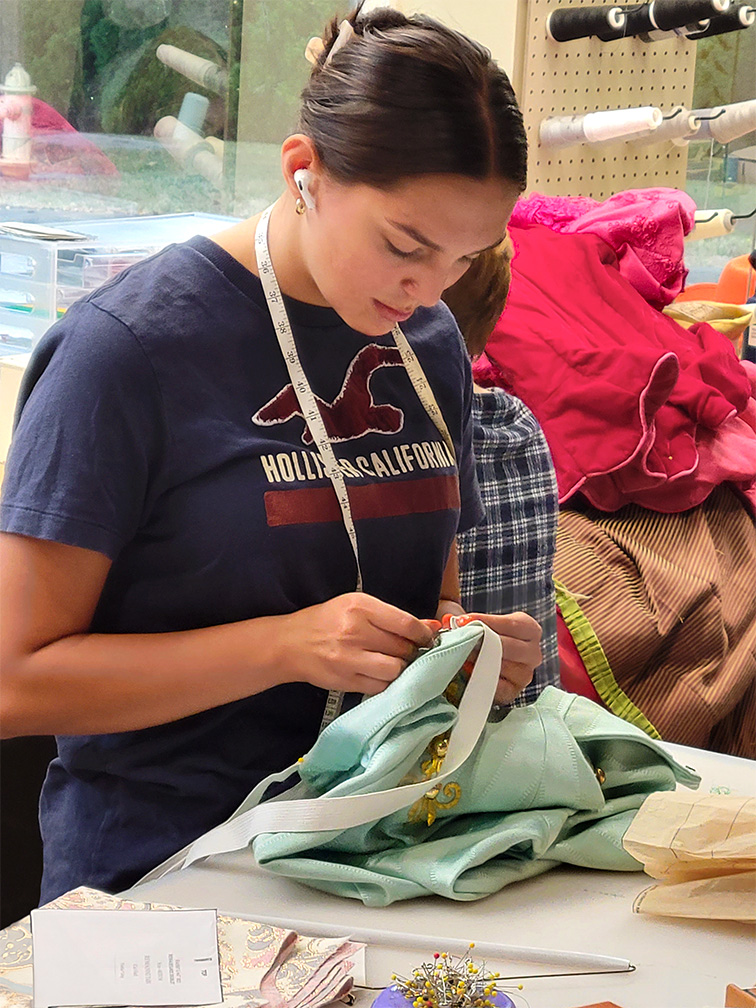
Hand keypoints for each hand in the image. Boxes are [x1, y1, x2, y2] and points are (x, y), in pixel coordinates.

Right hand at [281, 592, 434, 695]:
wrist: (290, 644)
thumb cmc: (326, 621)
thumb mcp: (356, 606)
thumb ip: (391, 616)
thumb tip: (429, 626)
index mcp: (359, 608)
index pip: (406, 624)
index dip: (424, 634)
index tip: (428, 637)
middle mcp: (354, 632)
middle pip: (402, 648)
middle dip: (412, 651)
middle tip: (409, 650)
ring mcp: (349, 659)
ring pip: (394, 670)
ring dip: (400, 668)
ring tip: (393, 662)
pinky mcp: (346, 681)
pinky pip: (380, 686)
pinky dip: (385, 681)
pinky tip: (379, 672)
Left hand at [461, 611, 541, 704]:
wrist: (490, 658)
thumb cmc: (488, 637)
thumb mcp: (484, 622)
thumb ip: (471, 620)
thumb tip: (452, 621)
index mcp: (530, 629)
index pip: (511, 624)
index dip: (486, 622)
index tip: (463, 622)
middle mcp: (532, 652)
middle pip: (508, 646)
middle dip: (481, 642)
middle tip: (460, 639)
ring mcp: (525, 674)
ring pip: (502, 666)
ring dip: (478, 661)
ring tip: (461, 654)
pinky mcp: (513, 692)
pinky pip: (497, 686)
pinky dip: (481, 679)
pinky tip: (468, 672)